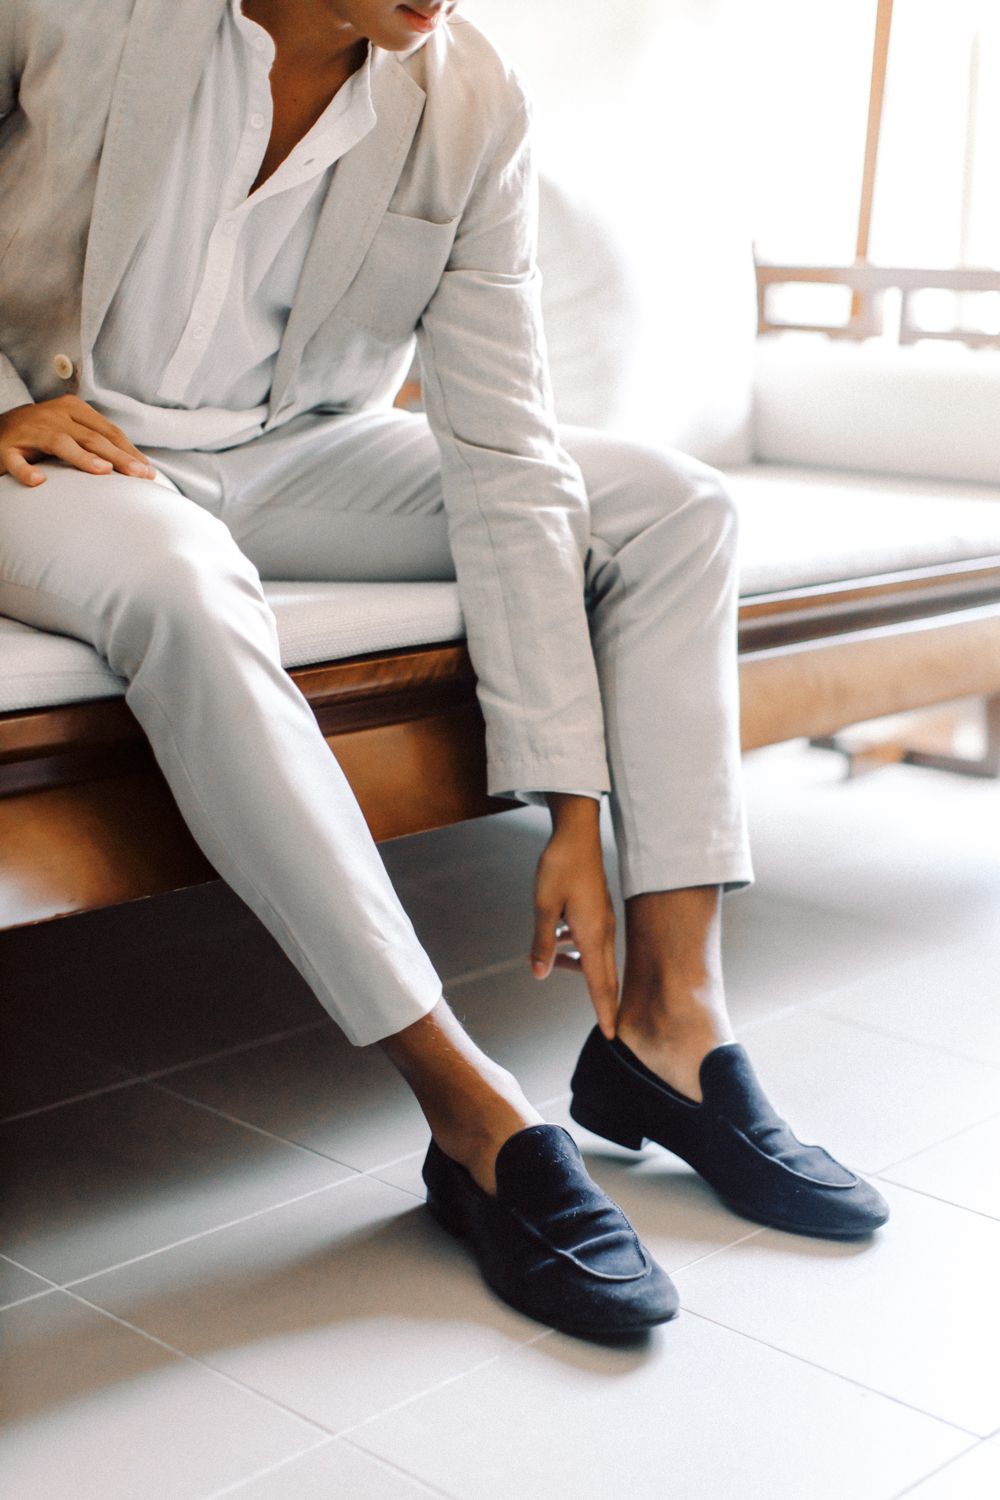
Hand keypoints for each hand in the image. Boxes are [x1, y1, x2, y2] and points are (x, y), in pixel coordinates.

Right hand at [0, 397, 156, 486]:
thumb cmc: (44, 434)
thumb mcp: (72, 430)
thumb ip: (99, 442)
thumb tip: (138, 465)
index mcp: (72, 409)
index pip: (107, 430)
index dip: (129, 450)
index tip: (148, 471)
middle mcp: (54, 416)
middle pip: (91, 437)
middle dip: (118, 457)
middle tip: (138, 475)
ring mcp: (30, 431)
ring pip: (60, 443)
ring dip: (82, 457)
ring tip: (102, 471)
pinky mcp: (6, 448)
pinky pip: (17, 461)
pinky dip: (26, 471)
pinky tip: (38, 481)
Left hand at [530, 795, 618, 1038]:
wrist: (576, 835)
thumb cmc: (559, 867)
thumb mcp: (543, 906)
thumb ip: (542, 943)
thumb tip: (540, 974)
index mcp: (592, 934)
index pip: (599, 982)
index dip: (604, 1009)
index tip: (611, 1034)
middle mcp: (602, 932)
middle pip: (604, 976)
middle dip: (604, 1001)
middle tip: (608, 1027)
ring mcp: (601, 921)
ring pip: (594, 958)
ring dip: (578, 966)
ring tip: (552, 958)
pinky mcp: (596, 912)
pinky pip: (589, 941)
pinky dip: (575, 947)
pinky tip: (556, 935)